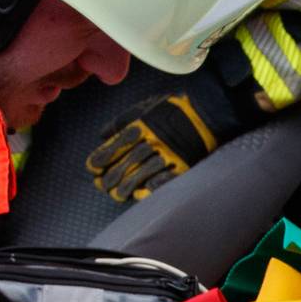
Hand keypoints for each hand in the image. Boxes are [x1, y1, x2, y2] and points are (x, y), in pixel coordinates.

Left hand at [86, 91, 221, 203]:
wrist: (208, 112)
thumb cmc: (173, 109)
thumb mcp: (145, 107)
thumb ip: (122, 120)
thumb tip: (102, 135)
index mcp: (141, 126)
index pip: (114, 147)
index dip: (101, 159)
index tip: (93, 168)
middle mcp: (151, 142)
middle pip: (125, 164)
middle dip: (110, 177)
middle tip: (101, 185)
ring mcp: (167, 155)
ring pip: (140, 176)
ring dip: (125, 188)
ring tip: (117, 194)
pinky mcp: (181, 166)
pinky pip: (162, 182)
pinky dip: (149, 189)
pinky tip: (139, 195)